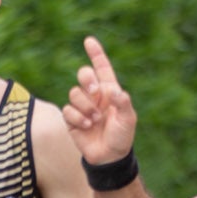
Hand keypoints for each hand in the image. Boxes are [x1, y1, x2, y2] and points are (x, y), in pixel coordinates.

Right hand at [61, 36, 138, 165]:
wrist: (109, 157)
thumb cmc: (122, 136)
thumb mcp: (128, 119)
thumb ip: (123, 103)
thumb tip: (113, 90)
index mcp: (109, 91)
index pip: (102, 68)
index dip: (95, 54)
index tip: (89, 40)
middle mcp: (94, 96)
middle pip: (83, 75)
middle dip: (87, 79)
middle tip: (95, 91)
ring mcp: (82, 107)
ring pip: (74, 93)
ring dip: (85, 106)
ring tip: (95, 119)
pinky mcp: (72, 119)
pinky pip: (68, 110)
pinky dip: (77, 118)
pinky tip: (87, 126)